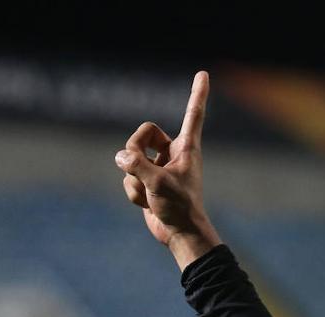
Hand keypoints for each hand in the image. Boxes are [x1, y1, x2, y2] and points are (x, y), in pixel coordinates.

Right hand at [115, 71, 221, 269]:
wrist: (180, 234)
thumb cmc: (179, 208)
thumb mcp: (157, 184)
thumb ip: (136, 165)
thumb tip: (120, 157)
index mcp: (187, 148)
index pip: (193, 114)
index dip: (197, 93)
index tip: (203, 73)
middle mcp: (174, 153)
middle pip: (141, 134)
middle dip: (133, 152)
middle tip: (141, 171)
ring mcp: (159, 166)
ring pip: (129, 159)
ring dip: (134, 180)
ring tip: (151, 195)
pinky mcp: (147, 180)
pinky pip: (128, 178)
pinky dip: (133, 192)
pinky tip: (147, 204)